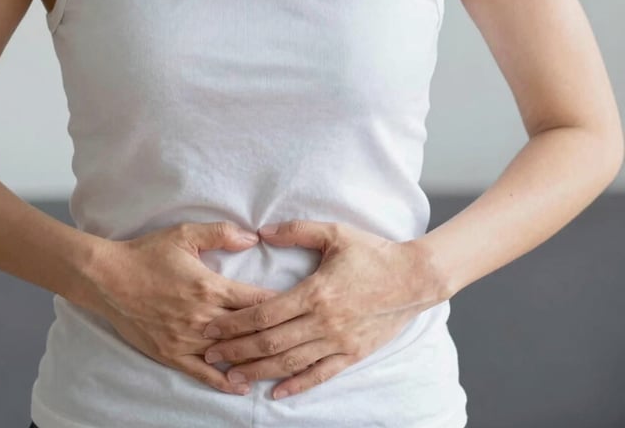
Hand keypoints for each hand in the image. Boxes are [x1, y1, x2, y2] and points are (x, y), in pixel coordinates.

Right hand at [78, 221, 279, 395]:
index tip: (299, 308)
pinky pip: (202, 372)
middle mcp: (203, 317)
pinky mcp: (170, 353)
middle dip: (274, 335)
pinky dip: (223, 381)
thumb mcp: (184, 234)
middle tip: (297, 338)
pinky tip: (241, 385)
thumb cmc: (147, 253)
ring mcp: (186, 339)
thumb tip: (253, 237)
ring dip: (254, 359)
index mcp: (210, 287)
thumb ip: (221, 234)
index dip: (281, 306)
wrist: (107, 278)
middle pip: (249, 332)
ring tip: (279, 364)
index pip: (257, 302)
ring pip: (229, 355)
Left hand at [200, 220, 443, 398]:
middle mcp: (323, 322)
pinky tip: (276, 392)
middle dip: (236, 351)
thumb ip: (297, 231)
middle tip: (209, 355)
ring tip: (232, 377)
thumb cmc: (373, 253)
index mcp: (315, 292)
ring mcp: (338, 342)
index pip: (264, 314)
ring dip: (258, 371)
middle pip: (270, 343)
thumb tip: (262, 231)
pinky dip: (296, 386)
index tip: (211, 328)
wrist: (415, 278)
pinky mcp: (352, 354)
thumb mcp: (335, 233)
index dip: (234, 324)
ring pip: (290, 363)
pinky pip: (320, 375)